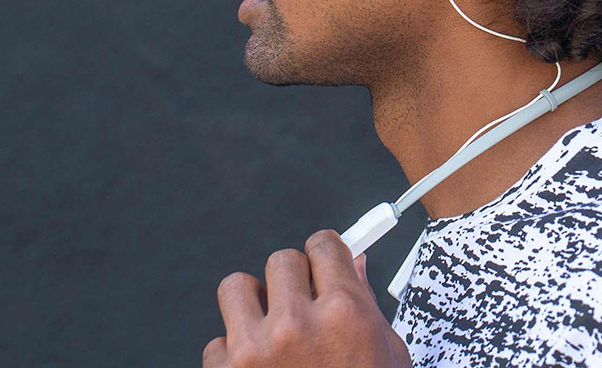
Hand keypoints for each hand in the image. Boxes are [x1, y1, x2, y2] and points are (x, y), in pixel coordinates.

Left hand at [203, 229, 412, 366]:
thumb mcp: (386, 359)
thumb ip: (367, 307)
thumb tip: (354, 264)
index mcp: (344, 314)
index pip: (323, 245)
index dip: (324, 255)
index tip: (322, 264)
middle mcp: (296, 324)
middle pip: (281, 261)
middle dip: (292, 282)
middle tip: (300, 308)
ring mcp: (255, 353)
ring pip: (235, 288)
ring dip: (251, 306)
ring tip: (268, 332)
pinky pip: (216, 345)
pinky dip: (232, 358)